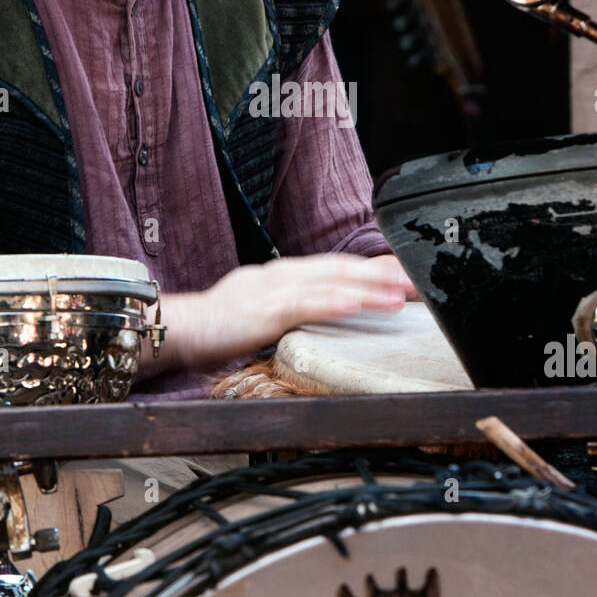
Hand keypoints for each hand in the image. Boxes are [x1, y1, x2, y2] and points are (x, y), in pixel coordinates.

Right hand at [156, 253, 415, 370]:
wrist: (177, 328)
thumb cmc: (219, 326)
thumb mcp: (265, 313)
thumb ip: (294, 310)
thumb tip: (326, 317)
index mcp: (285, 275)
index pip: (339, 268)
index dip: (375, 270)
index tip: (407, 274)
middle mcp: (283, 275)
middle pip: (342, 269)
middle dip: (382, 274)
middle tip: (419, 280)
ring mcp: (273, 290)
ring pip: (329, 283)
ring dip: (368, 288)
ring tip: (400, 294)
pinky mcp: (262, 312)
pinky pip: (303, 305)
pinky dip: (332, 303)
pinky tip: (354, 305)